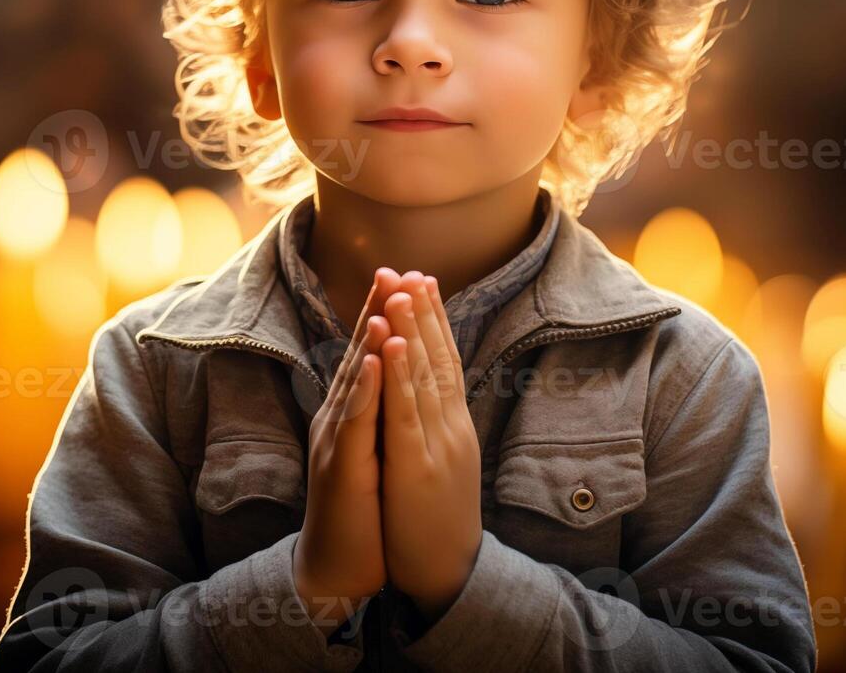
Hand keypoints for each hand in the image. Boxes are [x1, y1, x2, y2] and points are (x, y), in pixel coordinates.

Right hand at [293, 267, 401, 631]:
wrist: (339, 567)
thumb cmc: (363, 511)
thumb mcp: (379, 452)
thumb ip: (384, 414)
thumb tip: (400, 378)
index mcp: (355, 413)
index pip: (373, 354)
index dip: (388, 314)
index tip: (407, 276)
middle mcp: (341, 418)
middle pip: (360, 355)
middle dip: (377, 310)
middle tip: (392, 267)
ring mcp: (336, 441)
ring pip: (355, 381)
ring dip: (369, 338)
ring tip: (386, 299)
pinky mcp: (340, 468)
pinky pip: (353, 423)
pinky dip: (363, 390)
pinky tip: (372, 363)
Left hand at [380, 271, 481, 620]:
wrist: (445, 577)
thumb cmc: (435, 522)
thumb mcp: (440, 464)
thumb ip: (435, 427)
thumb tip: (429, 393)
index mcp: (451, 427)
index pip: (444, 362)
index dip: (433, 321)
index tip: (423, 280)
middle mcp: (449, 429)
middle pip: (437, 359)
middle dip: (422, 312)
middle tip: (413, 268)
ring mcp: (436, 446)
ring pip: (423, 377)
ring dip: (413, 329)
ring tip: (402, 288)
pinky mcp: (417, 468)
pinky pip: (405, 413)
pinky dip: (400, 376)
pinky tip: (394, 344)